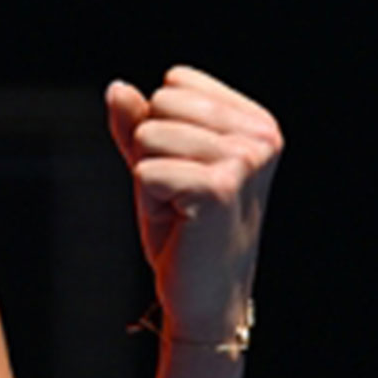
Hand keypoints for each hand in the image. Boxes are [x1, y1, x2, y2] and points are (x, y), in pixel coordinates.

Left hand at [106, 66, 282, 342]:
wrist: (205, 296)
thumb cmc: (184, 226)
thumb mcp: (158, 159)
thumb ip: (136, 120)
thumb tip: (118, 88)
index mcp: (256, 121)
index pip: (175, 81)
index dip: (162, 124)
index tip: (186, 168)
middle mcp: (260, 136)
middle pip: (160, 103)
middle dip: (153, 148)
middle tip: (180, 192)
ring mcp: (244, 161)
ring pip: (147, 134)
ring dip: (150, 175)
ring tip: (181, 207)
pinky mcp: (219, 188)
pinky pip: (144, 170)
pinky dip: (149, 199)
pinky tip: (180, 222)